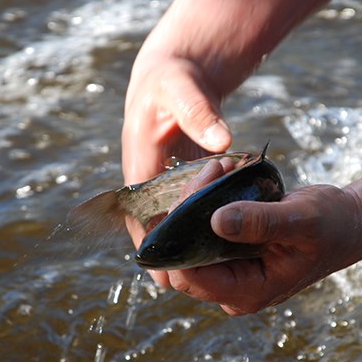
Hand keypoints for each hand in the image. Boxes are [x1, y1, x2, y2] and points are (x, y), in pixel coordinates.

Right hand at [122, 56, 232, 279]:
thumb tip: (222, 142)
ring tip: (194, 276)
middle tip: (176, 286)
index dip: (150, 241)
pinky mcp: (175, 177)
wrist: (171, 75)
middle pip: (150, 222)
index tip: (162, 268)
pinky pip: (180, 208)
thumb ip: (200, 114)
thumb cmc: (173, 81)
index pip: (140, 210)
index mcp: (140, 161)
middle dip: (162, 252)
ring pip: (166, 219)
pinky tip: (209, 244)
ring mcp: (159, 178)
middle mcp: (146, 176)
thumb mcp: (183, 90)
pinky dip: (191, 225)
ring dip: (177, 243)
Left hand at [166, 184, 361, 314]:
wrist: (349, 222)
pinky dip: (207, 203)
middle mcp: (234, 288)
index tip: (197, 189)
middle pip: (184, 257)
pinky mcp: (233, 253)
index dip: (180, 236)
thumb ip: (261, 223)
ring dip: (196, 203)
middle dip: (187, 212)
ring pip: (190, 241)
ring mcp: (232, 271)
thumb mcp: (301, 220)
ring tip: (219, 168)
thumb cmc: (333, 224)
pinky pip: (204, 231)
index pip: (189, 276)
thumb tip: (215, 222)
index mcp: (248, 292)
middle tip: (210, 171)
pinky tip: (220, 176)